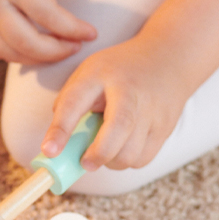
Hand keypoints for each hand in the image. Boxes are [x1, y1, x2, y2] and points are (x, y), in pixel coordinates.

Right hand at [0, 0, 96, 64]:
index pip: (47, 14)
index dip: (72, 28)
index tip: (90, 32)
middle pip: (28, 43)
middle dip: (58, 51)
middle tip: (78, 46)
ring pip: (9, 52)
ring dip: (37, 59)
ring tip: (58, 51)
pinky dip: (15, 55)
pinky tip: (30, 49)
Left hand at [40, 37, 191, 169]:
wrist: (169, 57)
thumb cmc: (120, 69)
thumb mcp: (89, 71)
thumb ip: (70, 100)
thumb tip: (58, 139)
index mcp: (100, 74)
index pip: (75, 102)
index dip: (60, 130)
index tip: (49, 151)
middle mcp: (129, 91)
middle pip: (116, 130)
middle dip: (97, 154)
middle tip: (85, 162)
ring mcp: (151, 110)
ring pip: (131, 153)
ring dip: (111, 161)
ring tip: (105, 149)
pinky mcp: (165, 127)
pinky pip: (143, 159)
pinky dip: (128, 161)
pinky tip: (123, 147)